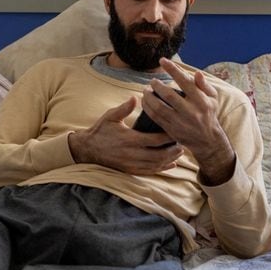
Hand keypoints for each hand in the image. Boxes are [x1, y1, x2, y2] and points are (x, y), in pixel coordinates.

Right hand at [68, 97, 184, 174]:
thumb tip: (135, 98)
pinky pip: (149, 171)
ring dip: (169, 160)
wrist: (87, 149)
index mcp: (129, 139)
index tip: (177, 130)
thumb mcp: (110, 117)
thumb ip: (124, 108)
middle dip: (173, 150)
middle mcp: (132, 154)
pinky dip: (161, 169)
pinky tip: (170, 165)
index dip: (168, 137)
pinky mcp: (129, 169)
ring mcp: (131, 163)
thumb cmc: (100, 131)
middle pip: (159, 155)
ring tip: (180, 153)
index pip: (155, 140)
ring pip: (156, 164)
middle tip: (183, 143)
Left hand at [140, 58, 235, 184]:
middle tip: (152, 81)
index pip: (185, 82)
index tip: (163, 60)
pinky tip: (145, 102)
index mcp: (201, 101)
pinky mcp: (172, 130)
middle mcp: (190, 111)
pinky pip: (156, 118)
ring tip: (146, 91)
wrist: (207, 140)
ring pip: (159, 107)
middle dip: (157, 86)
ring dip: (149, 97)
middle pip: (169, 95)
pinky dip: (148, 108)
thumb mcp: (212, 99)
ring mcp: (180, 122)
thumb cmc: (209, 114)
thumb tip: (196, 73)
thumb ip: (204, 85)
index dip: (173, 70)